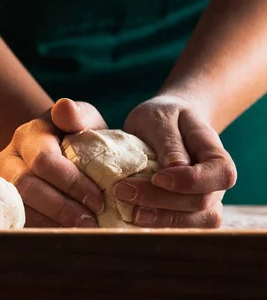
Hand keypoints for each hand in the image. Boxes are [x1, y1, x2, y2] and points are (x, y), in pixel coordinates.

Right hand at [0, 98, 106, 227]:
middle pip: (26, 187)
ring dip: (53, 224)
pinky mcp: (6, 206)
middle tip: (91, 222)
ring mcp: (2, 185)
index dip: (72, 182)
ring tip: (83, 232)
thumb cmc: (78, 136)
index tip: (99, 199)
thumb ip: (77, 115)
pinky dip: (45, 233)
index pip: (44, 160)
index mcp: (28, 135)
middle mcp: (8, 159)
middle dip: (62, 207)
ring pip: (20, 209)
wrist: (62, 151)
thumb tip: (65, 107)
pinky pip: (20, 224)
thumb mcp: (83, 119)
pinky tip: (67, 235)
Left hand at [114, 96, 236, 227]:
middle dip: (161, 200)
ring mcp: (204, 201)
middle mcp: (216, 183)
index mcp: (217, 154)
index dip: (191, 181)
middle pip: (202, 202)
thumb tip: (177, 167)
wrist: (166, 124)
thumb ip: (168, 139)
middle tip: (123, 190)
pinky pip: (178, 228)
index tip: (157, 177)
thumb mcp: (161, 116)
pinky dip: (155, 224)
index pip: (221, 174)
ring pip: (193, 223)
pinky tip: (131, 215)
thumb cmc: (164, 116)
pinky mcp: (187, 213)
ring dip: (159, 220)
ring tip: (128, 210)